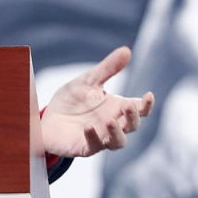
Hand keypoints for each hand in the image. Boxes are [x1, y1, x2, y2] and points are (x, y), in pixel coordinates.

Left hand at [39, 46, 155, 157]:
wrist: (48, 116)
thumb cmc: (73, 99)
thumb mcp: (89, 80)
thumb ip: (108, 68)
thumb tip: (127, 50)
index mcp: (117, 108)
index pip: (139, 109)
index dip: (147, 105)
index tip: (148, 95)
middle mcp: (112, 124)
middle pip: (132, 126)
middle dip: (134, 118)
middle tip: (129, 106)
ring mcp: (100, 137)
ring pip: (118, 142)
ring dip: (117, 133)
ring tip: (110, 120)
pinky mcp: (84, 147)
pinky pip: (94, 146)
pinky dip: (93, 138)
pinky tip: (88, 127)